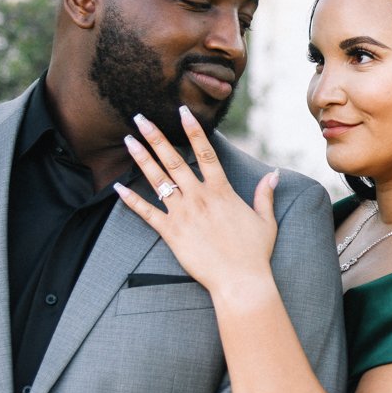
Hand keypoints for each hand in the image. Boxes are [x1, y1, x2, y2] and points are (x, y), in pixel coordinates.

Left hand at [115, 106, 281, 297]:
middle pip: (173, 159)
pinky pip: (146, 213)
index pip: (205, 152)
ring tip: (128, 140)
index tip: (182, 111)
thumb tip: (273, 174)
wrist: (240, 281)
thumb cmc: (255, 253)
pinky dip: (131, 200)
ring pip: (158, 180)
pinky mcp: (171, 232)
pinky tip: (118, 187)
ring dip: (141, 158)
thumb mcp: (265, 220)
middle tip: (140, 118)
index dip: (193, 130)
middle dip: (155, 136)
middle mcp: (199, 197)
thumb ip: (264, 195)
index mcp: (221, 190)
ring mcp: (183, 214)